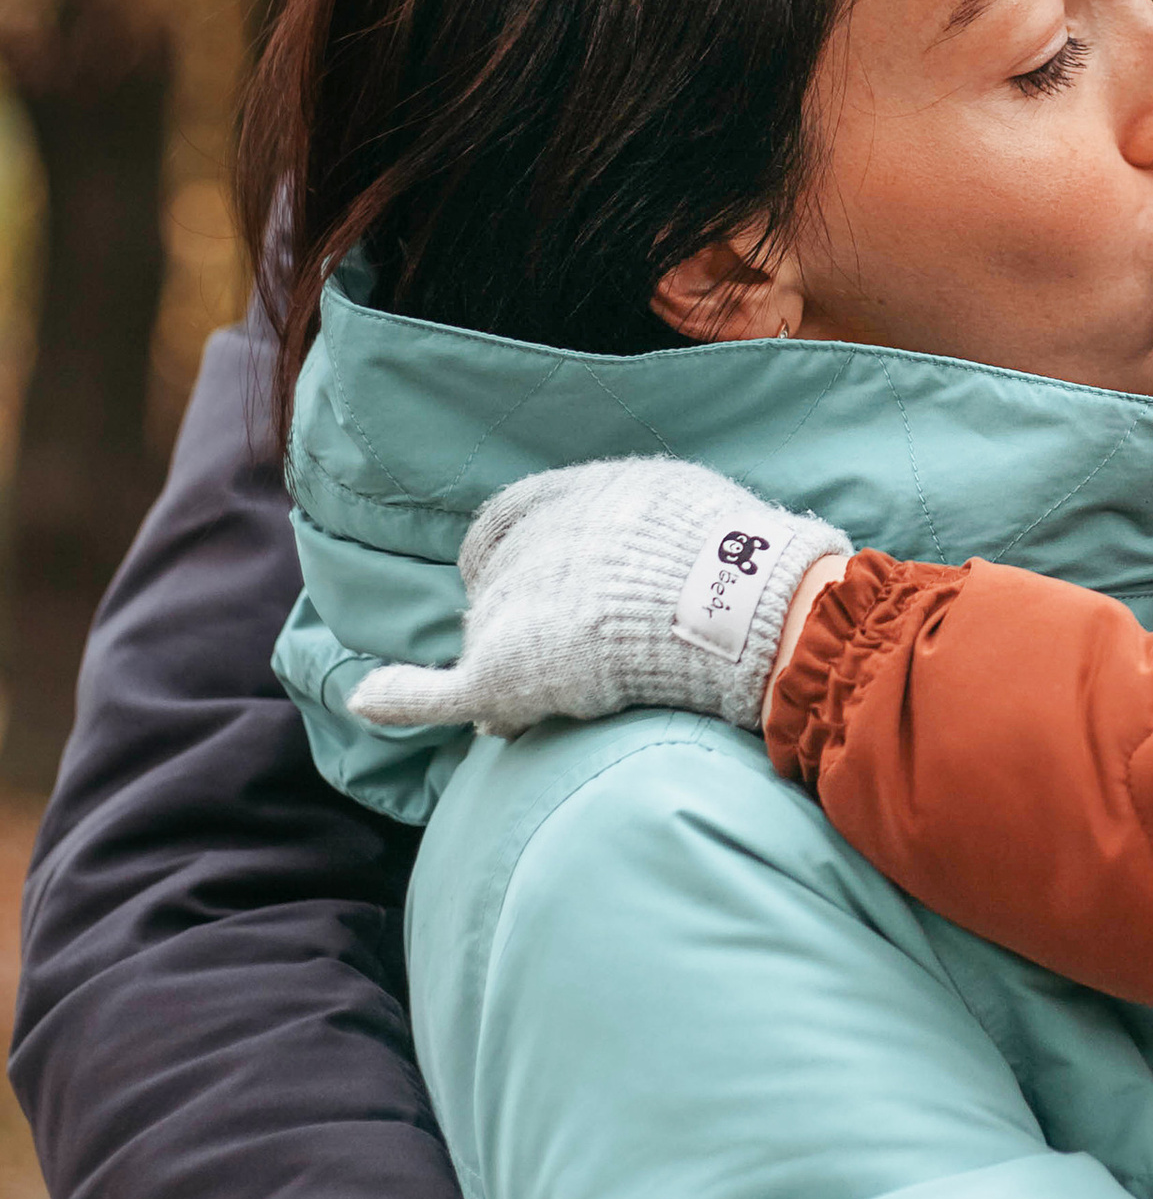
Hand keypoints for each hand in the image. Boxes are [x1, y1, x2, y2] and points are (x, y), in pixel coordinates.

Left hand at [351, 457, 847, 738]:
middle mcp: (526, 544)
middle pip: (497, 589)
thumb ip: (645, 520)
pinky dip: (401, 697)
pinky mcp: (504, 670)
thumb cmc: (731, 555)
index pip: (507, 522)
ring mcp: (509, 606)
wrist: (734, 604)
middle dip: (523, 622)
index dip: (513, 557)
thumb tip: (641, 542)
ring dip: (518, 670)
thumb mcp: (685, 502)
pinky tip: (371, 702)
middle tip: (572, 656)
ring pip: (491, 644)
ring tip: (565, 697)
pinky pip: (439, 692)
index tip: (539, 584)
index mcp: (569, 496)